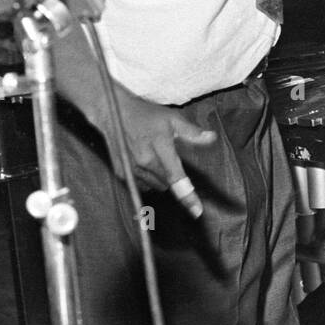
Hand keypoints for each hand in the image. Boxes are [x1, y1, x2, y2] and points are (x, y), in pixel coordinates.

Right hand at [105, 90, 217, 210]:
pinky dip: (147, 179)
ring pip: (155, 186)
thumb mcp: (172, 118)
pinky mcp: (121, 172)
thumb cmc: (146, 115)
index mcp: (159, 148)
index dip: (187, 196)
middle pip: (167, 184)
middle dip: (173, 177)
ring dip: (160, 178)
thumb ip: (191, 132)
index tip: (196, 212)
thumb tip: (211, 138)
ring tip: (155, 157)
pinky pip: (141, 185)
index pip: (176, 177)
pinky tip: (145, 162)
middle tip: (168, 157)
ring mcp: (131, 169)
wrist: (113, 112)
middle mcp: (144, 162)